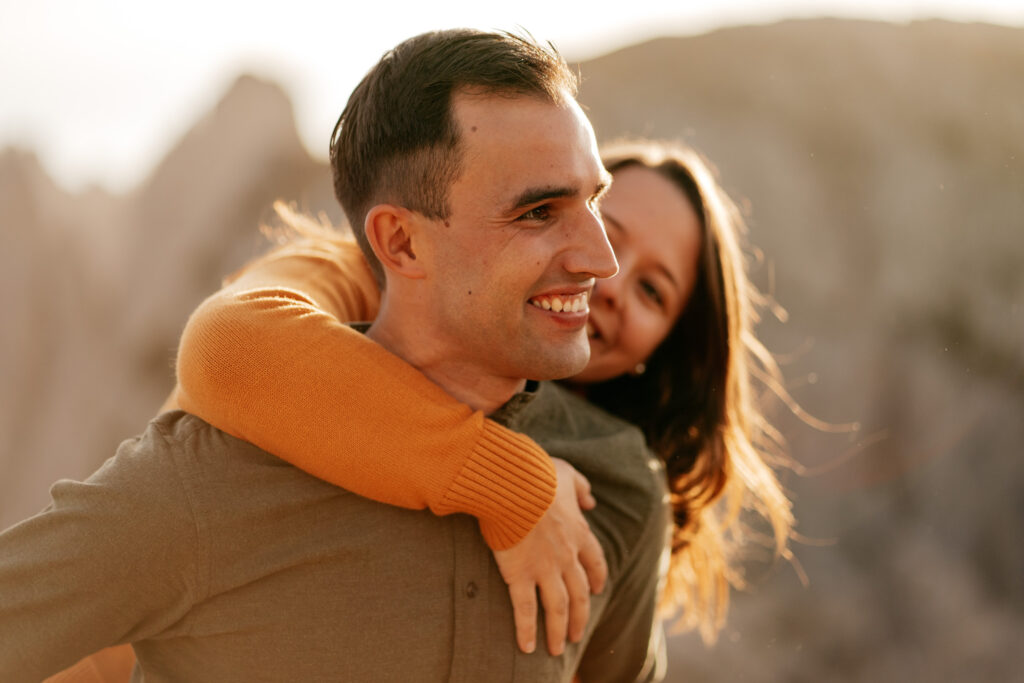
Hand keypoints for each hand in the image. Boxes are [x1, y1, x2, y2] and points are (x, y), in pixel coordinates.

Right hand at [493, 458, 606, 655]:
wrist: (514, 484)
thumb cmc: (538, 474)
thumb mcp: (568, 474)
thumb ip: (582, 488)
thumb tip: (591, 500)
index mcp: (578, 532)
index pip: (595, 562)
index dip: (596, 578)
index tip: (596, 591)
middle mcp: (566, 556)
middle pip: (579, 594)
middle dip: (580, 617)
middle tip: (578, 634)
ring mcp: (544, 568)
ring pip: (558, 608)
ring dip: (559, 631)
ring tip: (557, 649)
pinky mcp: (519, 574)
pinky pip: (525, 610)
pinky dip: (527, 630)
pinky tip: (526, 647)